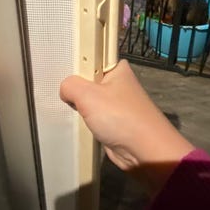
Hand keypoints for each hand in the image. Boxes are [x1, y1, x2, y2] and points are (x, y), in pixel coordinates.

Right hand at [60, 60, 194, 193]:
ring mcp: (117, 104)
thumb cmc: (120, 117)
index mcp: (118, 69)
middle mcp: (119, 84)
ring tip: (73, 110)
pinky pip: (94, 117)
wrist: (144, 151)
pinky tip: (80, 123)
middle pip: (89, 80)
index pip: (94, 58)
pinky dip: (87, 122)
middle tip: (68, 94)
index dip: (79, 64)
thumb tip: (66, 89)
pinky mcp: (114, 123)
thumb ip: (70, 85)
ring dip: (82, 108)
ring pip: (91, 101)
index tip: (65, 71)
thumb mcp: (87, 94)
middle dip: (78, 88)